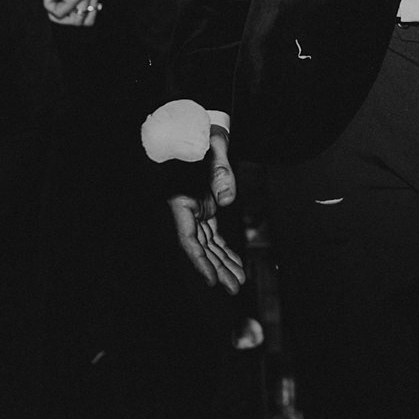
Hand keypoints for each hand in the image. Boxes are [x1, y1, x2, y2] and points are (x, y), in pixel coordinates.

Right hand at [35, 0, 100, 26]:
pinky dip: (49, 5)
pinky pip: (60, 11)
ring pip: (75, 21)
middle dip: (66, 18)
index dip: (72, 13)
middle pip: (85, 21)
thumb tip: (52, 10)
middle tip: (51, 3)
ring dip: (57, 14)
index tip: (56, 1)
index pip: (91, 12)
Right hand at [168, 128, 244, 291]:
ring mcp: (195, 211)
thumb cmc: (201, 138)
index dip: (200, 262)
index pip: (189, 239)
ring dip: (223, 263)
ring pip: (208, 244)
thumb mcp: (212, 150)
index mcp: (181, 201)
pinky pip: (214, 235)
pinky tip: (234, 264)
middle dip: (217, 269)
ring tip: (238, 281)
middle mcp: (186, 211)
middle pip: (200, 248)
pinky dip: (224, 249)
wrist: (198, 129)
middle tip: (233, 288)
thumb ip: (219, 174)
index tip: (212, 279)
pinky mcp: (205, 209)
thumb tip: (227, 201)